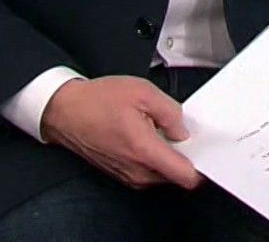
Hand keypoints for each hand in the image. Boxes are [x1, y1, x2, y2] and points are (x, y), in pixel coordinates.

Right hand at [40, 76, 202, 189]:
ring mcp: (127, 174)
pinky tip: (144, 135)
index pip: (186, 176)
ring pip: (161, 173)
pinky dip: (151, 157)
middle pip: (175, 175)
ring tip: (156, 129)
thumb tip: (183, 130)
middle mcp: (137, 170)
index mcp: (145, 151)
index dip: (202, 165)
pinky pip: (146, 171)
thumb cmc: (96, 101)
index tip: (204, 150)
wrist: (64, 111)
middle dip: (183, 155)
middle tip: (178, 131)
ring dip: (166, 155)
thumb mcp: (142, 92)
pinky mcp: (120, 173)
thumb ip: (171, 112)